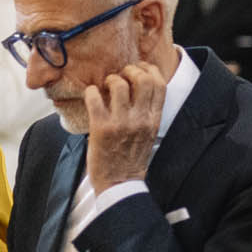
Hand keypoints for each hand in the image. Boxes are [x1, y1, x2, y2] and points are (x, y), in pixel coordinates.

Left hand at [84, 63, 166, 190]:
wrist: (120, 183)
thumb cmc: (132, 159)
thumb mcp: (149, 134)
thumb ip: (147, 113)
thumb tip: (139, 91)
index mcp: (154, 120)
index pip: (159, 84)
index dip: (149, 70)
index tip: (140, 68)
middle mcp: (140, 119)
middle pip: (143, 79)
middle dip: (131, 70)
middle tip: (121, 75)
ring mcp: (121, 123)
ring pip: (119, 84)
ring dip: (110, 79)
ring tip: (106, 86)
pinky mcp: (101, 128)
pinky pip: (95, 98)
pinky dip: (92, 91)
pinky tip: (92, 95)